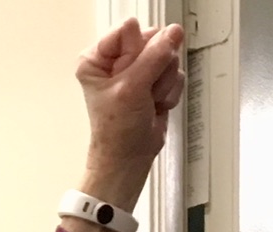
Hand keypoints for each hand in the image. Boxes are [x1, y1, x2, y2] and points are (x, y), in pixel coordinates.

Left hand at [75, 18, 185, 208]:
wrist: (128, 159)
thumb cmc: (116, 132)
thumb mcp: (131, 88)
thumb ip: (154, 56)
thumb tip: (173, 33)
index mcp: (98, 57)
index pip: (129, 29)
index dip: (137, 50)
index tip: (131, 74)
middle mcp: (117, 60)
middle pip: (152, 39)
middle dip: (155, 66)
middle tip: (143, 90)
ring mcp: (138, 69)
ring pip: (167, 55)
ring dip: (162, 82)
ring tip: (148, 101)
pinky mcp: (154, 80)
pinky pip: (174, 72)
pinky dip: (169, 91)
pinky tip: (155, 105)